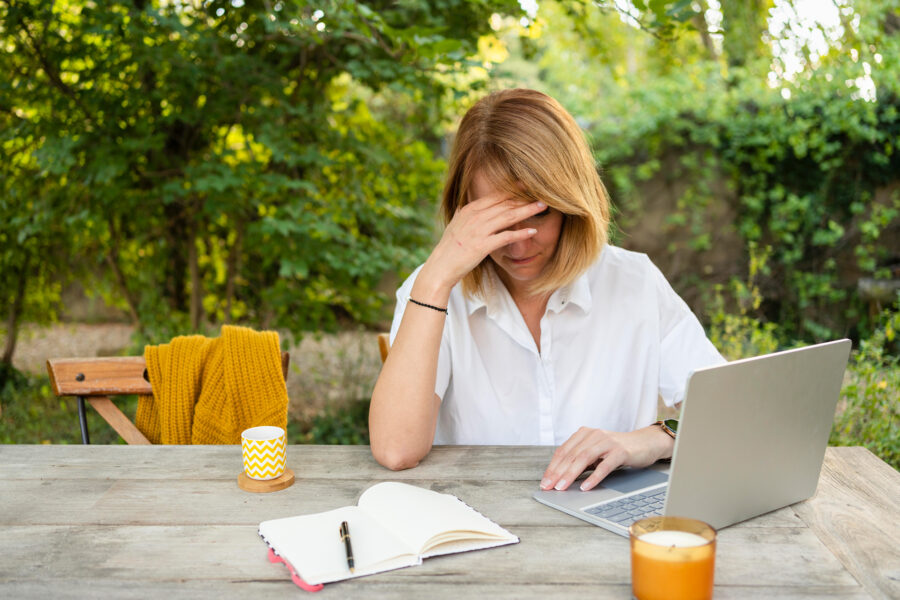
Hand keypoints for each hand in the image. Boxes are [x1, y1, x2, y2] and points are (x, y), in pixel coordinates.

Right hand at [414, 193, 546, 298]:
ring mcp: (478, 231)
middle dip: (524, 198)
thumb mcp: (454, 226)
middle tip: (542, 194)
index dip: (512, 191)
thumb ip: (461, 215)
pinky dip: (520, 233)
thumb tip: (463, 206)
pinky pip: (505, 237)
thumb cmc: (448, 249)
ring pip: (508, 216)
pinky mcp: (482, 246)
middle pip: (504, 204)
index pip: (495, 196)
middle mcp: (474, 217)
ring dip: (527, 210)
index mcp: (469, 210)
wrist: (440, 267)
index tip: (526, 186)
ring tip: (542, 206)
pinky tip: (533, 231)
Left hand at [539, 425, 673, 491]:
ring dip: (570, 474)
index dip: (552, 467)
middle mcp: (593, 435)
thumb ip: (580, 461)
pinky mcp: (620, 451)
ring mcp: (607, 442)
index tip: (544, 481)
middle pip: (571, 455)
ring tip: (562, 487)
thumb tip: (561, 478)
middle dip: (557, 472)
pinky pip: (604, 466)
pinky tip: (586, 487)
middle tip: (548, 487)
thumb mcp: (595, 453)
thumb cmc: (617, 450)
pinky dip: (593, 477)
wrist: (644, 443)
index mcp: (584, 434)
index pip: (563, 451)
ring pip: (584, 459)